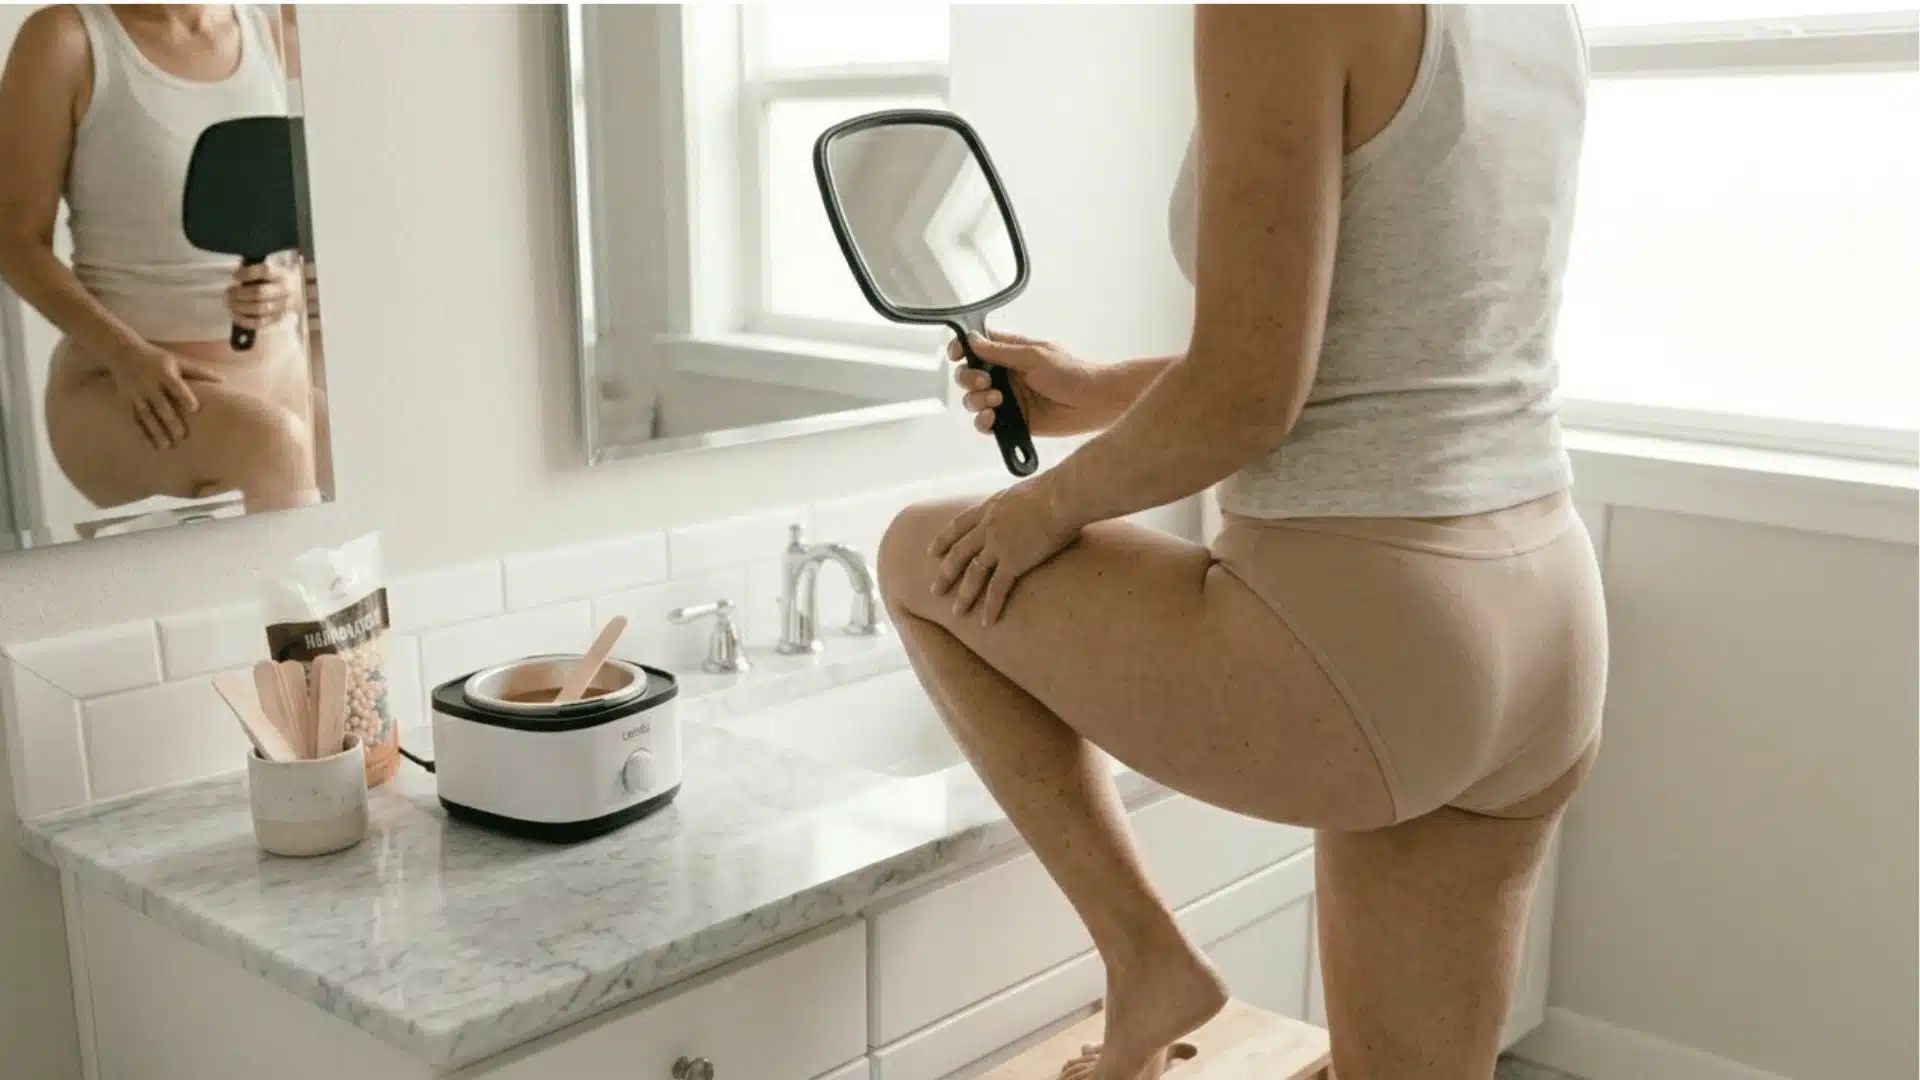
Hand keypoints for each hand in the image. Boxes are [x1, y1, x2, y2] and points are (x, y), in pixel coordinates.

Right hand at [105, 346, 223, 450]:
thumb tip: (224, 380)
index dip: (184, 396)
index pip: (175, 385)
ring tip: (167, 446)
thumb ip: (199, 372)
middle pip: (160, 404)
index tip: (194, 409)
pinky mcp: (126, 402)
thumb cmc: (157, 359)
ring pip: (146, 415)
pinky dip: (141, 434)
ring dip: (155, 431)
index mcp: (163, 373)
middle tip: (182, 436)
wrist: (122, 353)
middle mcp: (148, 384)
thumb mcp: (177, 361)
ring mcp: (135, 394)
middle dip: (170, 420)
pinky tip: (151, 446)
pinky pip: (133, 420)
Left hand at [226, 260, 299, 330]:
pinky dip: (244, 320)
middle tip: (229, 292)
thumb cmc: (273, 279)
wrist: (295, 292)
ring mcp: (282, 307)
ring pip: (259, 309)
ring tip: (229, 303)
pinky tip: (235, 315)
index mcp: (282, 274)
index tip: (235, 276)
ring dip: (240, 307)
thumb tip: (237, 278)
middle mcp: (285, 291)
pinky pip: (259, 322)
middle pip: (260, 292)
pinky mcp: (277, 319)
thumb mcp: (267, 270)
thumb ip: (253, 272)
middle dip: (239, 293)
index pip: (265, 271)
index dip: (247, 273)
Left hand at [930, 477, 1081, 624]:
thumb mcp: (1025, 491)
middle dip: (945, 573)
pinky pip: (997, 588)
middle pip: (959, 553)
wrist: (1062, 496)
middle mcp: (988, 527)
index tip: (932, 553)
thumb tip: (1025, 509)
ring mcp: (998, 545)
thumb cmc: (1056, 490)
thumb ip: (1017, 505)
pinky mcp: (1014, 561)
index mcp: (990, 508)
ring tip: (956, 613)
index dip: (943, 540)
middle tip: (934, 591)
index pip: (959, 525)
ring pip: (973, 574)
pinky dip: (990, 606)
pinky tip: (986, 622)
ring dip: (963, 595)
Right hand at [948, 331, 1111, 437]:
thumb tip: (972, 340)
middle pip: (968, 375)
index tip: (957, 355)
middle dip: (969, 379)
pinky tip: (992, 418)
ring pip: (974, 400)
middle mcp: (1005, 375)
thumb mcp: (1034, 355)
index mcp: (1010, 353)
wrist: (1094, 403)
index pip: (976, 347)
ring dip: (976, 400)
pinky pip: (986, 424)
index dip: (962, 350)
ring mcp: (1008, 399)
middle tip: (985, 381)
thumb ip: (1001, 351)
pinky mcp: (1013, 421)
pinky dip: (983, 422)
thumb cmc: (1072, 373)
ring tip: (996, 400)